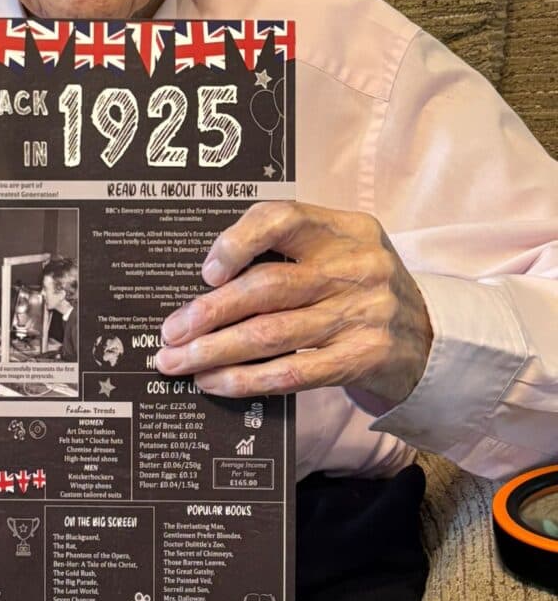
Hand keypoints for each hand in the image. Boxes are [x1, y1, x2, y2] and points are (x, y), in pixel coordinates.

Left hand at [155, 202, 432, 405]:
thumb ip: (291, 254)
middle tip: (170, 332)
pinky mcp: (362, 359)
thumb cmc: (363, 295)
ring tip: (176, 362)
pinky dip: (245, 380)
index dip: (237, 241)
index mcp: (347, 229)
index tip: (206, 271)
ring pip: (271, 334)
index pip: (283, 217)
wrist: (432, 344)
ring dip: (214, 351)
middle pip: (266, 286)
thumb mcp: (343, 256)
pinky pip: (291, 372)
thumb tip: (206, 283)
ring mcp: (362, 314)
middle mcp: (356, 268)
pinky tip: (214, 383)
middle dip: (207, 312)